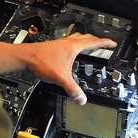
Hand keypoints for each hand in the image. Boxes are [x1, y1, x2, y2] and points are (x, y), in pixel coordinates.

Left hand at [0, 33, 116, 104]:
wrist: (25, 57)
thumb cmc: (41, 62)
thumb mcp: (60, 77)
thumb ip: (72, 89)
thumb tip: (82, 99)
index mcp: (73, 47)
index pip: (93, 42)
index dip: (105, 43)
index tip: (113, 43)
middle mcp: (67, 43)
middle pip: (86, 38)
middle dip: (97, 40)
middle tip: (103, 43)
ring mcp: (60, 44)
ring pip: (77, 38)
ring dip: (85, 39)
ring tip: (89, 43)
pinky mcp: (54, 47)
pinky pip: (69, 42)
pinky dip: (75, 44)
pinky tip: (70, 50)